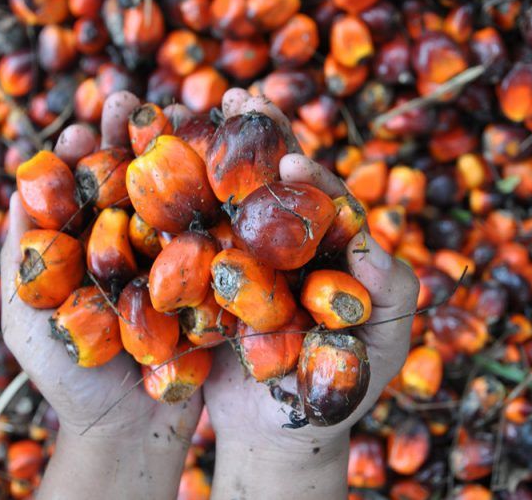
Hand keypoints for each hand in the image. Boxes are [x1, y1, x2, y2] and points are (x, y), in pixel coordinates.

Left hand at [0, 92, 201, 499]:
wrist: (131, 431)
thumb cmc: (70, 384)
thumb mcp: (27, 321)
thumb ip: (21, 259)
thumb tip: (17, 186)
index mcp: (84, 247)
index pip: (82, 188)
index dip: (79, 154)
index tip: (79, 130)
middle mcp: (130, 244)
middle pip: (129, 179)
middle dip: (128, 138)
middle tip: (130, 99)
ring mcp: (172, 259)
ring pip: (174, 194)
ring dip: (177, 152)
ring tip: (177, 112)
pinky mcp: (210, 279)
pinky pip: (216, 233)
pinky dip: (219, 197)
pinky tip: (223, 164)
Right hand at [203, 89, 420, 498]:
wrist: (278, 434)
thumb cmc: (340, 393)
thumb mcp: (379, 346)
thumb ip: (388, 294)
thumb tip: (375, 245)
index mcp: (325, 245)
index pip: (319, 197)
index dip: (309, 174)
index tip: (292, 158)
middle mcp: (278, 240)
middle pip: (266, 181)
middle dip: (254, 138)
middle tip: (237, 96)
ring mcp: (235, 257)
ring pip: (220, 200)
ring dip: (202, 155)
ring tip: (180, 115)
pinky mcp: (197, 280)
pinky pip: (180, 241)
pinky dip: (164, 206)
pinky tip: (143, 171)